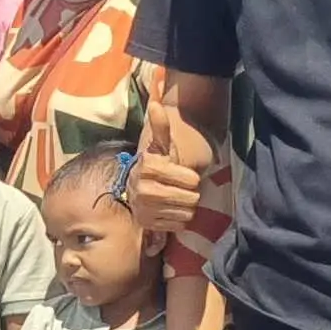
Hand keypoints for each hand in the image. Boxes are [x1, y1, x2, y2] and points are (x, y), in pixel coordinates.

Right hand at [128, 104, 208, 236]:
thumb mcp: (161, 145)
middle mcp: (142, 189)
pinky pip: (179, 225)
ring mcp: (144, 208)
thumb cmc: (157, 164)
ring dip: (185, 206)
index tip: (181, 173)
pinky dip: (178, 219)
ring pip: (187, 212)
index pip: (191, 180)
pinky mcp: (146, 224)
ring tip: (174, 198)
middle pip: (191, 198)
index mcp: (148, 167)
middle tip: (179, 187)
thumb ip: (161, 126)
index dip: (191, 177)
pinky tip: (169, 210)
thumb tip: (156, 104)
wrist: (139, 187)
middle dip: (190, 193)